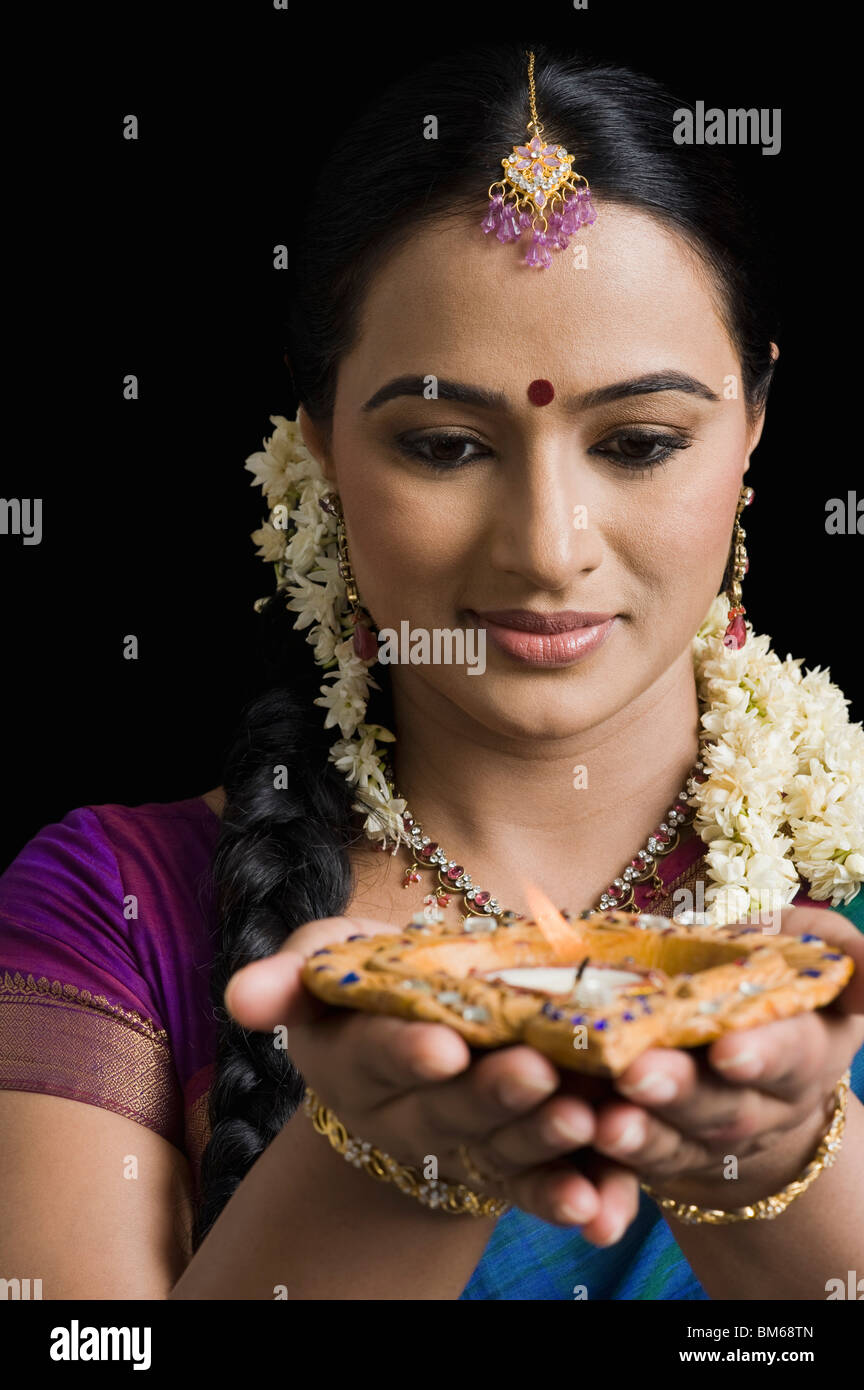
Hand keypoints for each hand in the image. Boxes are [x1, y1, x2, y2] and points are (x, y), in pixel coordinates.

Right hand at [224, 915, 641, 1245]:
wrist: (411, 1026)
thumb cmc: (365, 979)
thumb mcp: (323, 961)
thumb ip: (287, 974)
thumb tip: (239, 997)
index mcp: (355, 1061)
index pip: (377, 1054)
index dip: (406, 1052)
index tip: (441, 1045)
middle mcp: (405, 1115)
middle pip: (447, 1109)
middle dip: (490, 1095)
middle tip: (536, 1074)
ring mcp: (463, 1145)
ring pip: (501, 1150)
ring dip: (543, 1142)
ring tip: (585, 1120)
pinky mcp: (514, 1165)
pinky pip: (540, 1188)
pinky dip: (573, 1197)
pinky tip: (604, 1207)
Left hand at [586, 906, 863, 1209]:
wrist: (744, 1054)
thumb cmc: (773, 980)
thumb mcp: (809, 952)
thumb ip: (839, 949)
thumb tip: (863, 975)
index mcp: (809, 1051)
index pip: (792, 1055)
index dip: (764, 1054)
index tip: (729, 1048)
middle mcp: (764, 1106)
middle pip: (727, 1109)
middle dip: (684, 1093)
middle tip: (639, 1074)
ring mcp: (712, 1138)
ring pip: (679, 1144)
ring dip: (642, 1135)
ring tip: (605, 1120)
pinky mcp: (663, 1155)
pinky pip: (639, 1163)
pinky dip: (611, 1157)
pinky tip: (583, 1134)